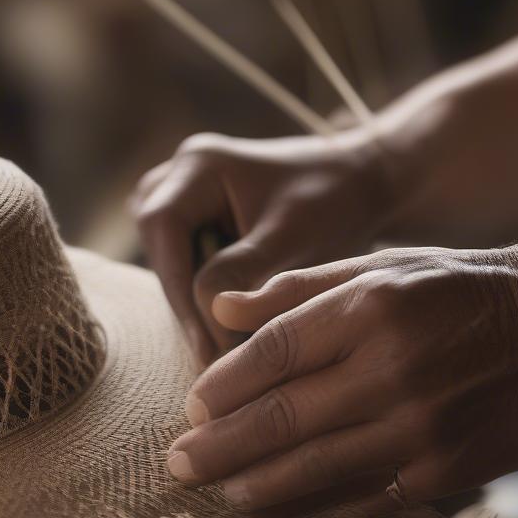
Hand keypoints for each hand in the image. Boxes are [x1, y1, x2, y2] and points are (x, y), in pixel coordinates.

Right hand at [131, 130, 394, 365]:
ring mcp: (182, 197)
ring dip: (192, 302)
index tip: (206, 345)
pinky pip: (183, 264)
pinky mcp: (193, 221)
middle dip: (185, 302)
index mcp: (200, 162)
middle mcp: (180, 174)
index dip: (177, 290)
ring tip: (225, 347)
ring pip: (169, 260)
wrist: (357, 188)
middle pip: (160, 247)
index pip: (163, 227)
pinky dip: (205, 295)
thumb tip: (205, 327)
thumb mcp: (291, 241)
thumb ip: (243, 275)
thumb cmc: (331, 207)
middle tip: (215, 356)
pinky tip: (230, 327)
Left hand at [166, 244, 517, 509]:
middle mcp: (390, 367)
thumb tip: (218, 306)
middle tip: (177, 466)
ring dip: (255, 486)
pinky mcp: (447, 471)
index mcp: (369, 306)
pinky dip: (316, 512)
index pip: (271, 352)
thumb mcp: (384, 264)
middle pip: (280, 416)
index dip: (223, 386)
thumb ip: (298, 287)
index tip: (193, 408)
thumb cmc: (464, 287)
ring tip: (217, 495)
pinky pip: (366, 499)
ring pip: (315, 467)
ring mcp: (420, 425)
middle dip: (218, 447)